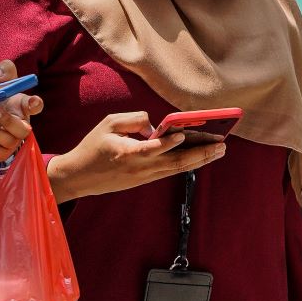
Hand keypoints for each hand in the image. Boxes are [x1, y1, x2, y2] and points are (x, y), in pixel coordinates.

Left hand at [0, 60, 43, 160]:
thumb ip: (2, 72)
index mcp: (22, 106)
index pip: (36, 105)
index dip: (35, 104)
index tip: (32, 102)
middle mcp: (21, 124)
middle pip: (23, 128)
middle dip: (8, 120)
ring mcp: (12, 140)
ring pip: (11, 142)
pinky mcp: (1, 151)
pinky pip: (0, 154)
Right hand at [45, 112, 225, 204]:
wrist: (79, 177)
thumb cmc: (93, 145)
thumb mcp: (108, 123)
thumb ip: (134, 120)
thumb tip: (157, 125)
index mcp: (125, 153)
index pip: (151, 149)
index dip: (167, 143)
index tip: (183, 135)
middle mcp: (138, 168)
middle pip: (174, 163)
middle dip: (200, 153)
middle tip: (222, 144)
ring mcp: (143, 177)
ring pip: (177, 169)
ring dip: (200, 160)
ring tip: (220, 150)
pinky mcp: (144, 180)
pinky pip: (171, 171)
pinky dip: (188, 163)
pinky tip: (203, 156)